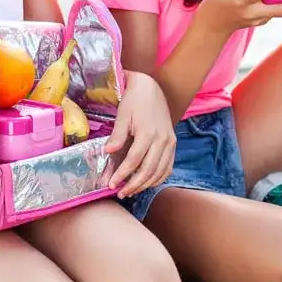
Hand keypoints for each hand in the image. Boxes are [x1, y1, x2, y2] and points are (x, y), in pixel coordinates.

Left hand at [105, 71, 176, 197]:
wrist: (151, 88)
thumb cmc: (134, 101)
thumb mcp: (123, 115)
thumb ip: (118, 134)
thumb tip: (108, 151)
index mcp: (147, 132)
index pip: (134, 160)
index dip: (122, 174)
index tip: (111, 184)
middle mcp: (162, 139)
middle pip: (148, 170)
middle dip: (133, 185)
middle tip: (121, 193)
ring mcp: (169, 142)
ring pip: (159, 171)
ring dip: (145, 184)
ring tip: (131, 190)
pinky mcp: (173, 144)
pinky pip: (168, 167)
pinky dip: (158, 178)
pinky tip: (147, 183)